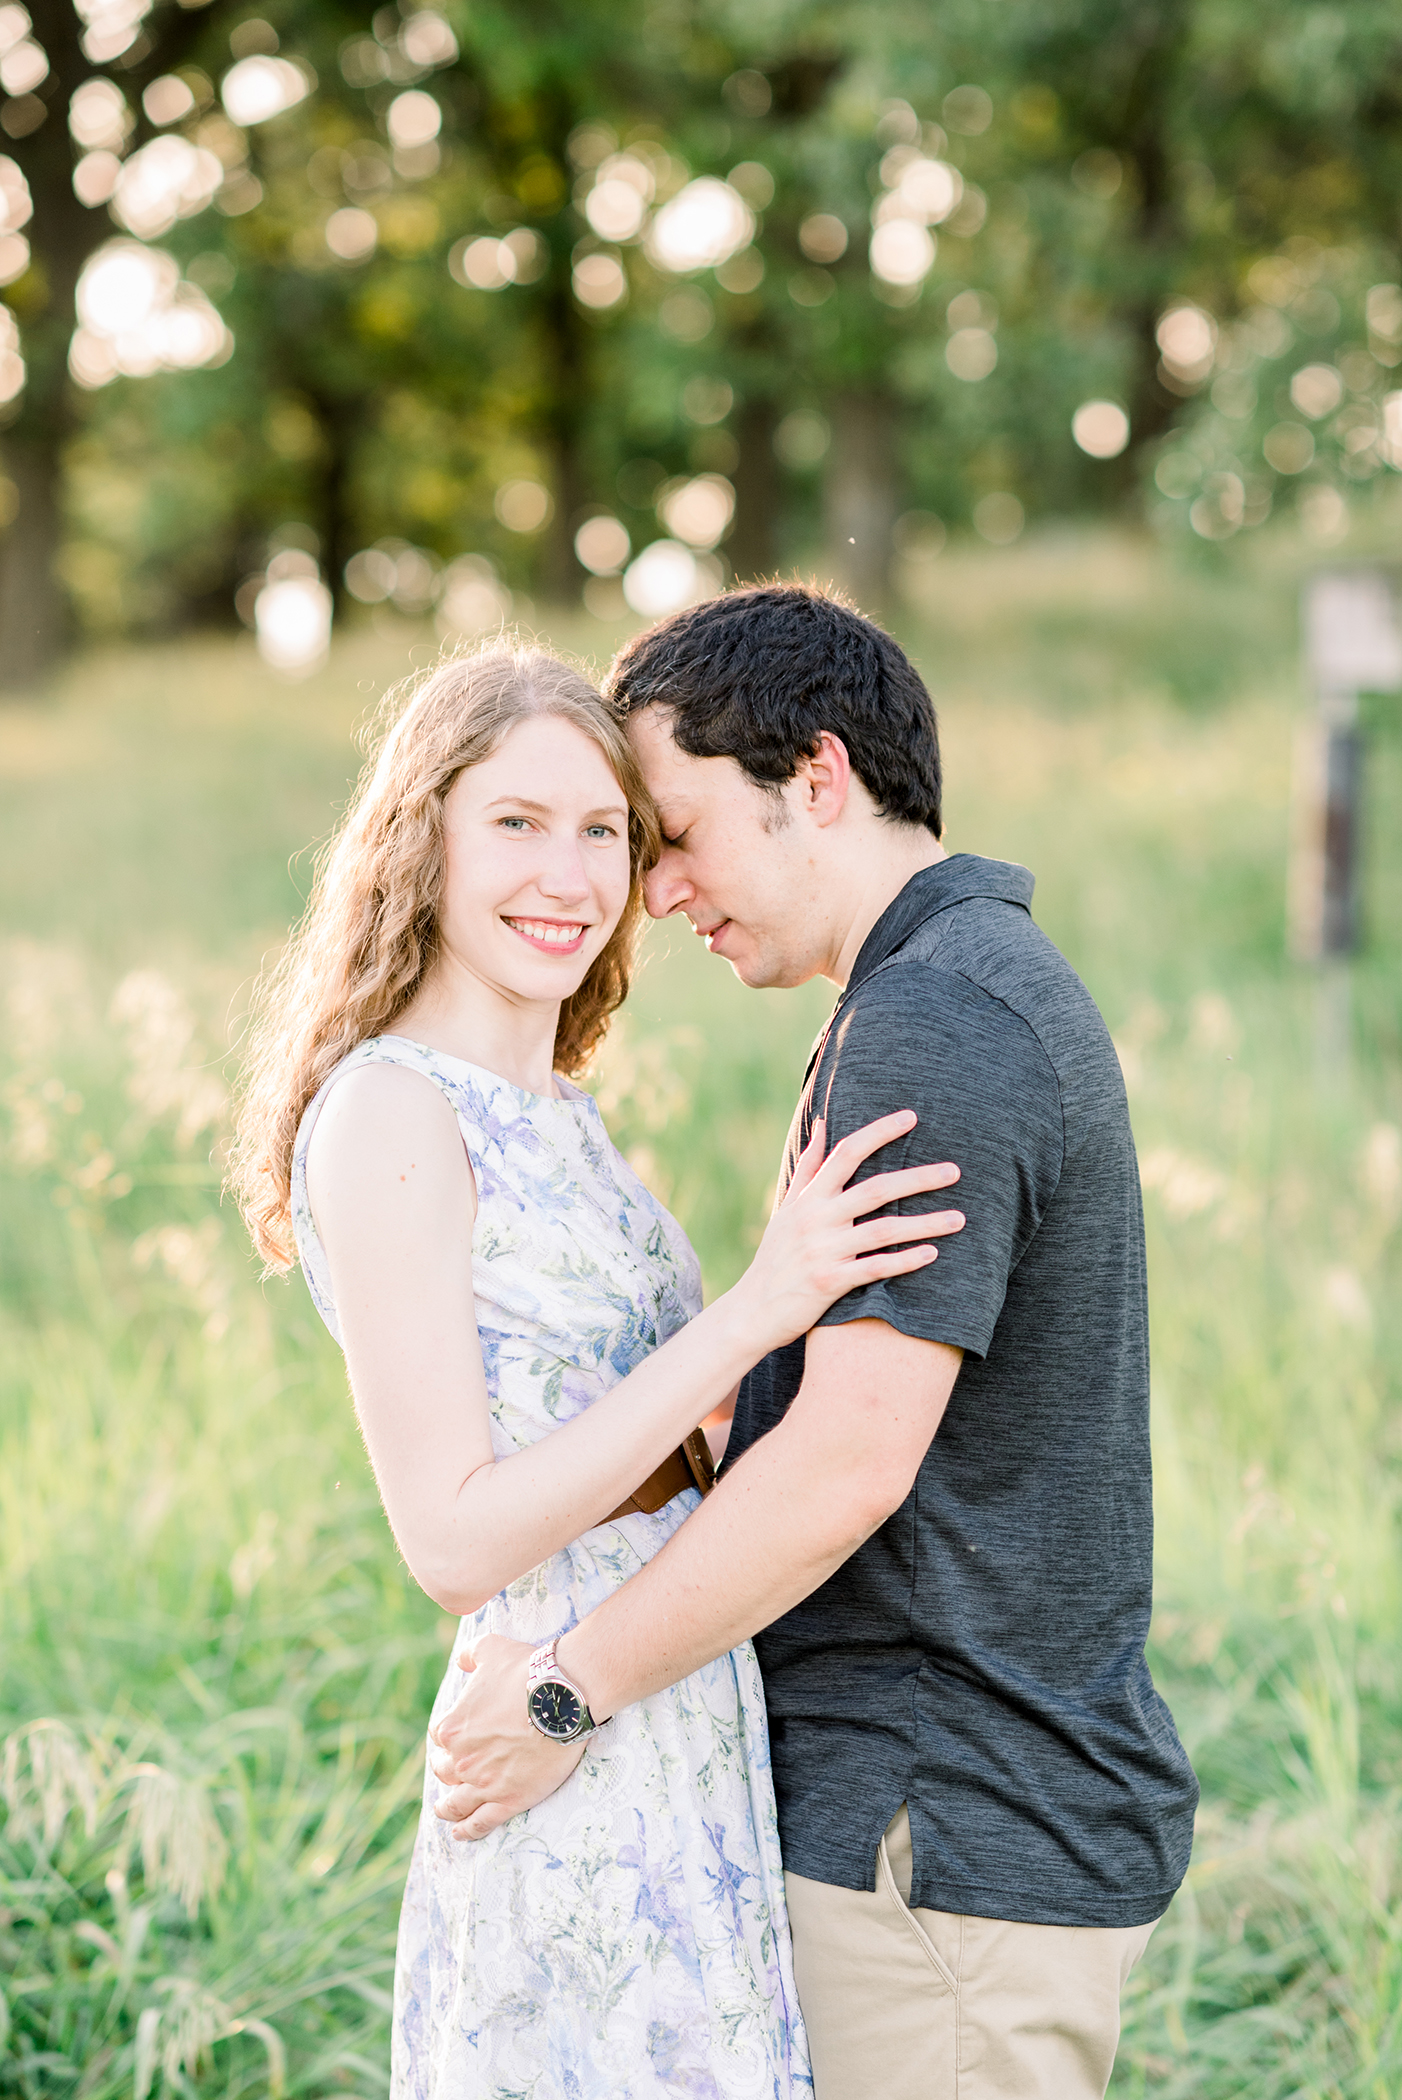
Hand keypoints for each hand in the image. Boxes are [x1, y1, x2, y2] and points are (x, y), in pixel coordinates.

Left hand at [428, 1634, 585, 1839]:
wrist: (562, 1697)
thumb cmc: (527, 1671)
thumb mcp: (491, 1649)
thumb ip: (470, 1655)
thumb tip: (461, 1662)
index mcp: (452, 1728)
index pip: (440, 1737)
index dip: (448, 1737)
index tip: (456, 1739)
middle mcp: (462, 1760)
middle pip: (445, 1771)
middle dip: (446, 1770)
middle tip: (453, 1772)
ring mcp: (484, 1784)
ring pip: (456, 1803)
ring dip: (447, 1808)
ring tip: (444, 1811)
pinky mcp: (508, 1800)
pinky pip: (480, 1822)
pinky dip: (467, 1830)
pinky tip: (461, 1832)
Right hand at [732, 1112, 963, 1354]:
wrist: (753, 1310)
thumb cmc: (776, 1256)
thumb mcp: (786, 1208)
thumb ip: (808, 1167)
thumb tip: (823, 1125)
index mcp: (808, 1198)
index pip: (847, 1154)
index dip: (879, 1132)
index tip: (911, 1117)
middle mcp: (816, 1220)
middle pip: (875, 1189)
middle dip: (918, 1178)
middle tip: (955, 1170)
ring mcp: (824, 1251)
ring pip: (883, 1230)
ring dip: (925, 1223)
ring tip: (960, 1218)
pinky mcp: (830, 1282)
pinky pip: (874, 1268)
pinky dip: (904, 1261)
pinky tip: (932, 1254)